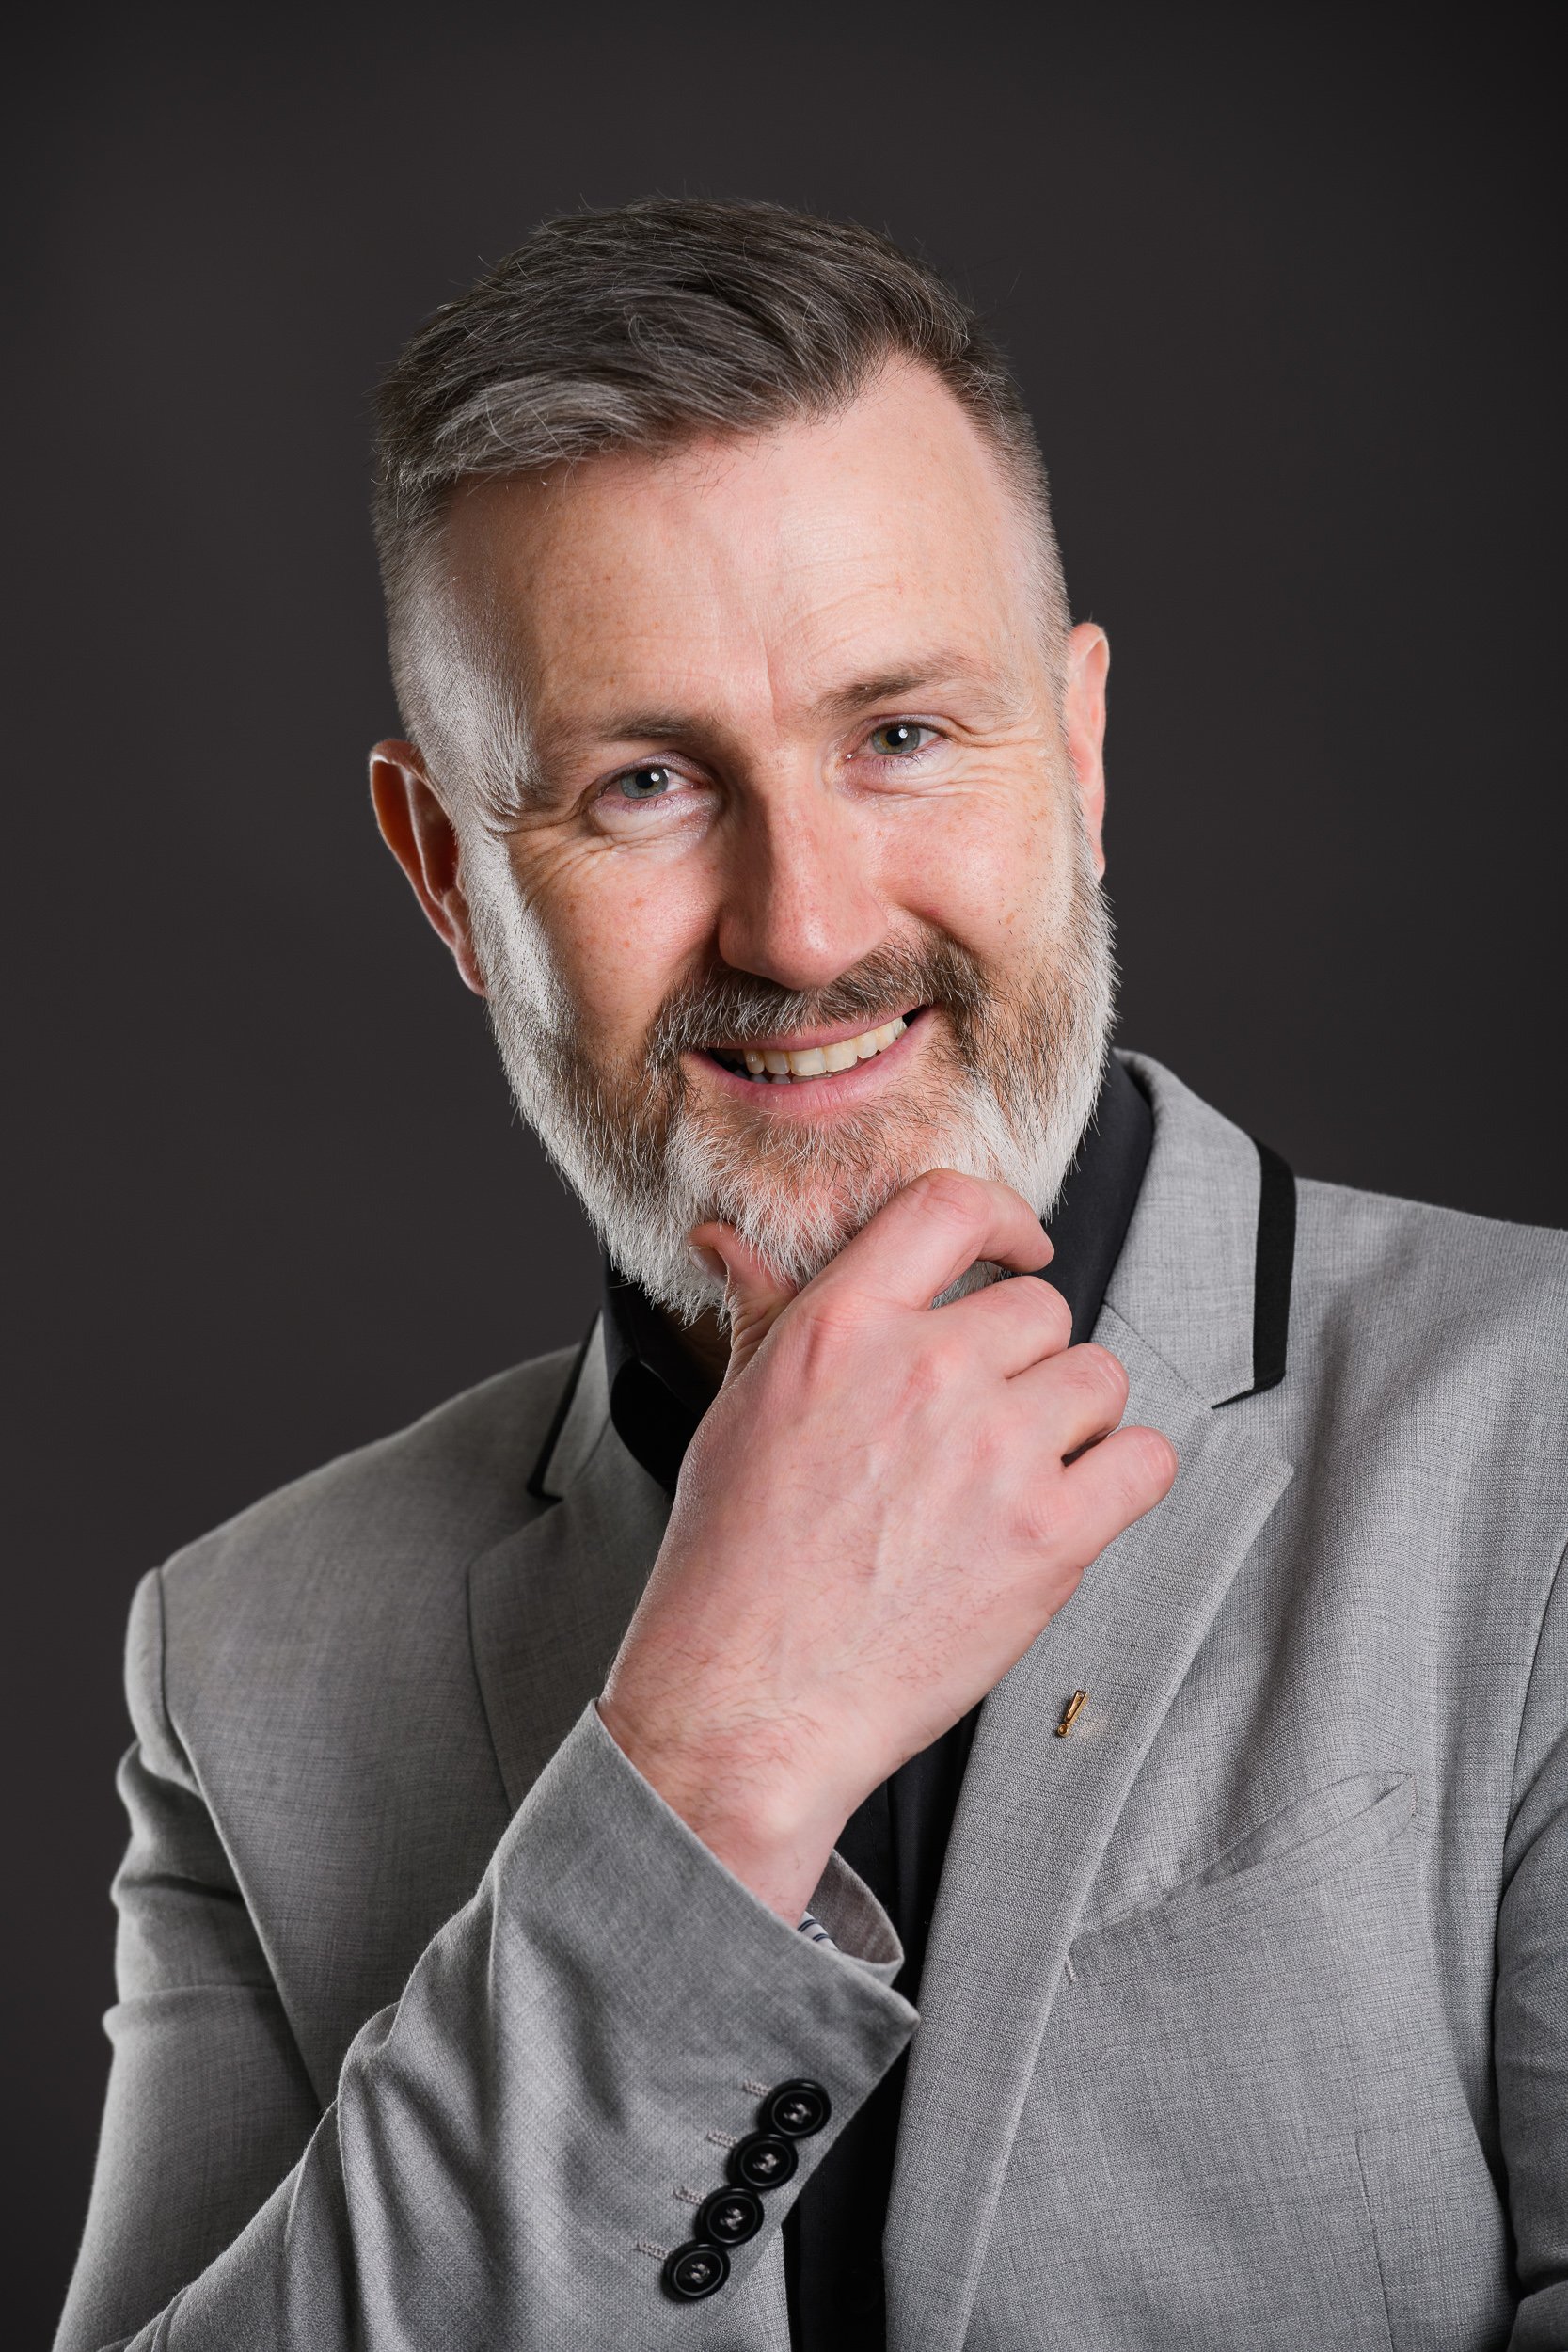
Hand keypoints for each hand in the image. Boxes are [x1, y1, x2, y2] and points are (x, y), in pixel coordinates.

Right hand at [598, 1170, 1176, 1920]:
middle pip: (1042, 1309)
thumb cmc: (732, 1565)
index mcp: (840, 1327)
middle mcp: (924, 1370)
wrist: (748, 1703)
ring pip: (1101, 1377)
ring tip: (1025, 1474)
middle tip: (991, 1423)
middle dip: (1028, 1360)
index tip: (1022, 1250)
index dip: (1005, 1218)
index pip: (950, 1207)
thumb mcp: (736, 1413)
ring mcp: (995, 1450)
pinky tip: (1078, 1505)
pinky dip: (1125, 1479)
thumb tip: (730, 1243)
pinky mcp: (1050, 1535)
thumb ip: (764, 1315)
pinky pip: (1145, 1460)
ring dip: (1076, 1419)